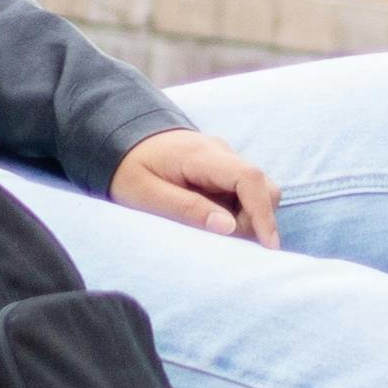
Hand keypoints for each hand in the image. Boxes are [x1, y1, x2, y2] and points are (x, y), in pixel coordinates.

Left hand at [109, 128, 278, 243]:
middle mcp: (220, 152)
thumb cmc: (128, 170)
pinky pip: (242, 193)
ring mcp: (223, 158)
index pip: (248, 179)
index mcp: (202, 155)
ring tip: (209, 231)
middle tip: (221, 242)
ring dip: (245, 218)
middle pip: (262, 186)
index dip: (263, 214)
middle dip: (254, 220)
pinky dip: (236, 212)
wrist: (118, 140)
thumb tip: (229, 227)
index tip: (269, 247)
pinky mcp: (221, 169)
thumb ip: (187, 209)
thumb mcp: (146, 195)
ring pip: (256, 191)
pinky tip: (209, 221)